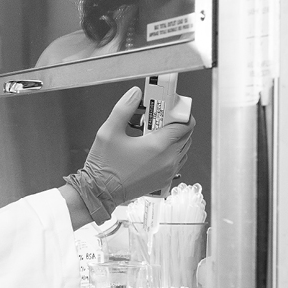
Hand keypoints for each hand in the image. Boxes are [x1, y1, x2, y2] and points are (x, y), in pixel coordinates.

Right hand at [64, 86, 193, 222]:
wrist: (100, 193)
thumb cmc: (104, 167)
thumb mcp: (109, 131)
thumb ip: (124, 108)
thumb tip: (135, 94)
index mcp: (158, 146)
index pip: (185, 124)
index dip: (180, 112)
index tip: (169, 107)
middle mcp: (168, 160)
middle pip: (186, 135)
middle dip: (175, 122)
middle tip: (158, 117)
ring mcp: (168, 172)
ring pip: (183, 148)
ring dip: (174, 137)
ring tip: (153, 132)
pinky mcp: (164, 180)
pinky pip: (177, 161)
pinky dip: (171, 151)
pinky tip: (152, 147)